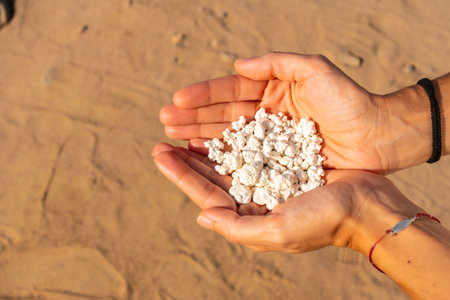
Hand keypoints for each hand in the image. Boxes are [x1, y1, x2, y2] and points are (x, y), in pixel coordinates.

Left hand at [151, 142, 394, 252]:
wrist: (366, 205)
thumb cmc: (324, 221)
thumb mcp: (277, 231)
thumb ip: (237, 228)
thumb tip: (202, 218)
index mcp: (249, 215)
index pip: (205, 193)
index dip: (180, 174)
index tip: (159, 153)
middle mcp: (254, 197)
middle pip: (211, 174)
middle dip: (186, 158)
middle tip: (162, 137)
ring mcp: (268, 178)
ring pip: (227, 158)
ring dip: (205, 143)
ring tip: (183, 128)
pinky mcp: (283, 161)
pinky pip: (251, 145)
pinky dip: (234, 136)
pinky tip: (220, 126)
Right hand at [160, 52, 390, 171]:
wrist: (377, 135)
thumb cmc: (349, 100)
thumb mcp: (315, 70)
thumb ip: (277, 64)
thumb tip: (238, 65)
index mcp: (273, 90)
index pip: (230, 90)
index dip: (203, 95)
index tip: (177, 100)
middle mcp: (266, 114)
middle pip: (222, 114)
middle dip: (193, 117)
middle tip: (164, 121)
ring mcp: (270, 140)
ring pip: (228, 137)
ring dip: (200, 137)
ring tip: (173, 138)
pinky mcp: (277, 162)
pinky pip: (244, 159)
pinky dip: (222, 158)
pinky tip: (201, 157)